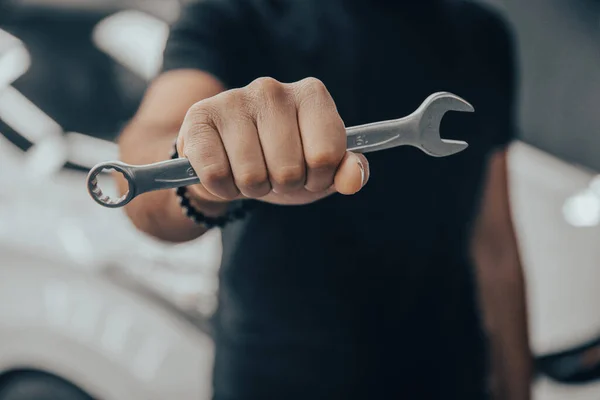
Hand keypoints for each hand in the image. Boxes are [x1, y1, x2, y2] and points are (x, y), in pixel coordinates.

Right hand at [176, 77, 368, 205]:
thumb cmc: (283, 162)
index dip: (319, 178)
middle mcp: (273, 89)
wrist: (229, 162)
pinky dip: (223, 188)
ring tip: (249, 172)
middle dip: (283, 186)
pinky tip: (224, 173)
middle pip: (288, 170)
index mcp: (312, 94)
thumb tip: (353, 178)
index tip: (310, 173)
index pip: (327, 155)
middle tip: (274, 174)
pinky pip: (216, 175)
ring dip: (252, 189)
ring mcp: (233, 99)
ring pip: (251, 176)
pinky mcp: (198, 118)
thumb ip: (347, 172)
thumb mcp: (321, 171)